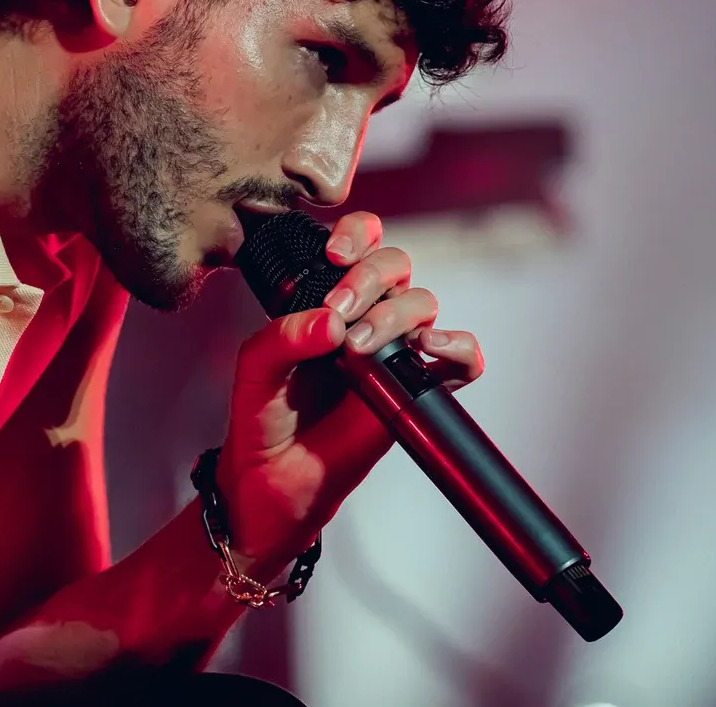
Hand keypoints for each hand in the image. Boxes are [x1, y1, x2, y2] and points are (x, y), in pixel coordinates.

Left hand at [217, 211, 484, 574]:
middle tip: (338, 313)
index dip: (357, 234)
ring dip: (395, 315)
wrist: (273, 482)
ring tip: (357, 348)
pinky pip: (461, 361)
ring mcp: (394, 353)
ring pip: (423, 304)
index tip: (334, 254)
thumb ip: (283, 337)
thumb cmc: (262, 419)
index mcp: (326, 300)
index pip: (359, 243)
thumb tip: (330, 321)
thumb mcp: (254, 369)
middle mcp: (364, 317)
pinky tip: (430, 350)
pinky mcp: (416, 391)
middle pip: (396, 265)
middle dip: (368, 277)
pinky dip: (458, 348)